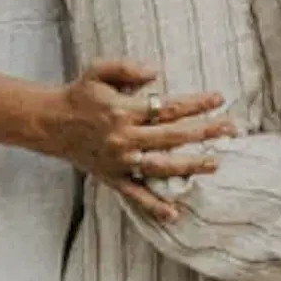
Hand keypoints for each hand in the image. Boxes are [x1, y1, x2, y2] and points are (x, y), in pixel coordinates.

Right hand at [51, 61, 232, 213]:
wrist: (50, 123)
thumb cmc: (79, 94)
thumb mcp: (98, 70)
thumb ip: (127, 67)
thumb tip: (156, 72)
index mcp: (124, 111)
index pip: (168, 107)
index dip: (195, 103)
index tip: (219, 98)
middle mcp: (124, 138)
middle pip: (172, 136)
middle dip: (204, 131)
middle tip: (231, 128)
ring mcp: (120, 162)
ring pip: (160, 167)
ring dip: (189, 166)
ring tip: (214, 163)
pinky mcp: (112, 178)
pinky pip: (135, 195)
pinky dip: (154, 206)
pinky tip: (174, 213)